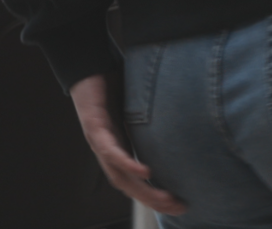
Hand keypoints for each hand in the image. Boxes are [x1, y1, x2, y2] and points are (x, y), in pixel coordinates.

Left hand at [67, 75, 185, 216]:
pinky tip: (144, 172)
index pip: (135, 180)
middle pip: (129, 186)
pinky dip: (127, 164)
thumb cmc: (112, 82)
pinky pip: (111, 151)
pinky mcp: (94, 128)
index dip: (154, 194)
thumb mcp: (138, 104)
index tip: (179, 201)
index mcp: (119, 146)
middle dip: (153, 199)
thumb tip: (184, 113)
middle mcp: (108, 151)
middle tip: (178, 206)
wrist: (87, 65)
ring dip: (142, 190)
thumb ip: (154, 114)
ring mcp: (100, 141)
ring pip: (120, 176)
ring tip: (164, 197)